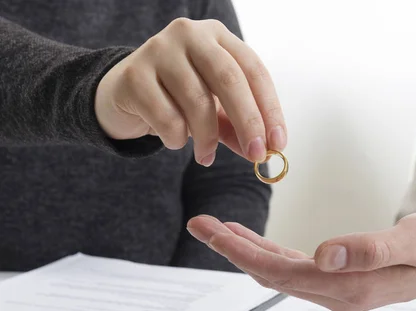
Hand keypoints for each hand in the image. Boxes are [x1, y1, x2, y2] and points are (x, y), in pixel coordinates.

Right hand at [95, 18, 285, 164]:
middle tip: (257, 154)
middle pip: (229, 79)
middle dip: (248, 122)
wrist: (121, 95)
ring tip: (205, 155)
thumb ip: (237, 128)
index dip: (270, 108)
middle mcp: (190, 35)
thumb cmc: (176, 99)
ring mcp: (159, 50)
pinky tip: (173, 140)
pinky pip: (167, 117)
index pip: (254, 70)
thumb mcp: (214, 110)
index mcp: (217, 36)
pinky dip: (176, 138)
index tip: (279, 142)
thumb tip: (265, 152)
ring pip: (198, 101)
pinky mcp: (134, 75)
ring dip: (208, 138)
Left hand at [186, 210, 415, 310]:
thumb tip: (324, 253)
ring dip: (247, 250)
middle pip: (271, 273)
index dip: (242, 251)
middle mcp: (339, 292)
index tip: (211, 229)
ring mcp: (340, 287)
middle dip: (233, 249)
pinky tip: (256, 241)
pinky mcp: (344, 276)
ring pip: (280, 270)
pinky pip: (296, 266)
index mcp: (351, 287)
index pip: (281, 272)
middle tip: (200, 224)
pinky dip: (270, 252)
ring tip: (218, 228)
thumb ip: (370, 250)